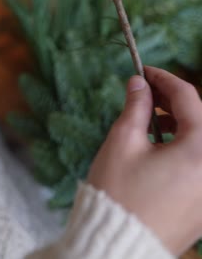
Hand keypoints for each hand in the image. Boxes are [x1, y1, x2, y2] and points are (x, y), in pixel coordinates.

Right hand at [88, 67, 201, 255]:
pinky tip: (161, 144)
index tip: (144, 71)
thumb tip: (138, 83)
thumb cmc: (119, 193)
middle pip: (199, 118)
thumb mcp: (124, 141)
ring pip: (201, 139)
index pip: (188, 98)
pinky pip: (199, 161)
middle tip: (146, 91)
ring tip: (152, 118)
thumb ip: (136, 106)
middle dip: (173, 99)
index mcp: (200, 149)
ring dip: (180, 122)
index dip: (164, 78)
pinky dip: (184, 145)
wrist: (118, 248)